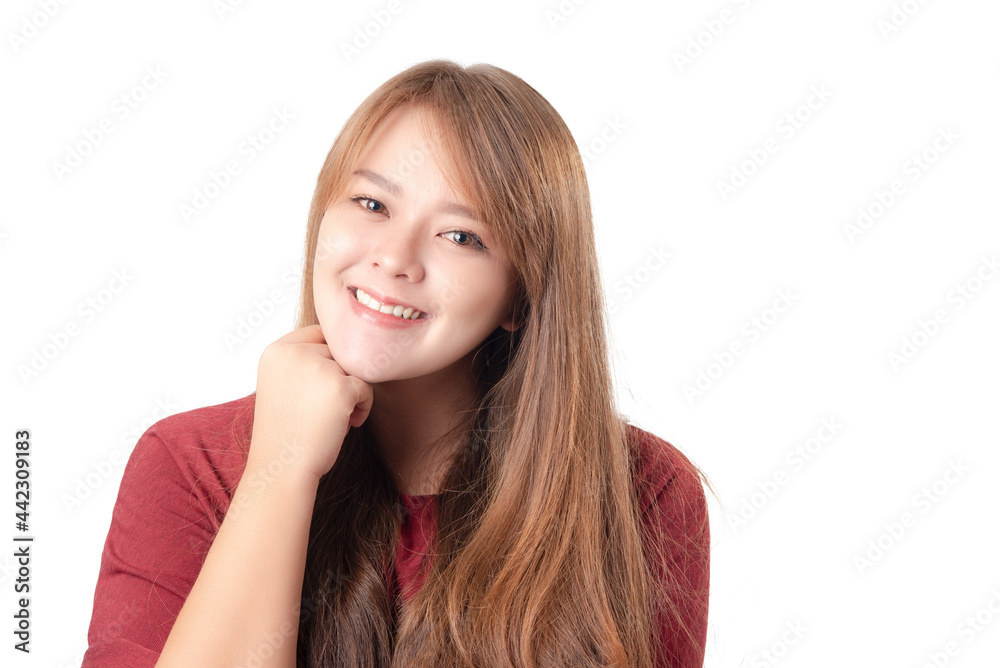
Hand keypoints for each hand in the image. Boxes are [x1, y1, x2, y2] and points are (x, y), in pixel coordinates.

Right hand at [247, 324, 372, 483]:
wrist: (282, 468)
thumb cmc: (286, 432)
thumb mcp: (282, 385)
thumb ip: (304, 362)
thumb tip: (344, 347)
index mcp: (276, 351)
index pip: (318, 333)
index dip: (329, 358)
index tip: (326, 385)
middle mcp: (295, 353)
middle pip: (338, 351)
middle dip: (341, 377)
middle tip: (329, 407)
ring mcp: (318, 368)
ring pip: (354, 368)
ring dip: (353, 391)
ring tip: (338, 417)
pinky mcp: (341, 387)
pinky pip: (367, 387)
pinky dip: (364, 406)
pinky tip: (348, 424)